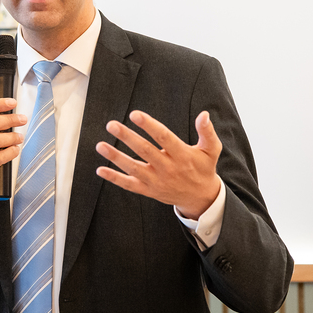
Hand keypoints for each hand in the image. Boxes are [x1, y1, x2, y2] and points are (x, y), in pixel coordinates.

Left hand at [95, 110, 221, 218]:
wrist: (200, 197)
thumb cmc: (203, 168)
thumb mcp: (211, 150)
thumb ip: (207, 132)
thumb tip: (204, 114)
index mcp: (182, 155)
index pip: (164, 137)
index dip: (149, 125)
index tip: (135, 114)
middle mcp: (168, 168)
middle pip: (145, 151)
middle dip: (127, 137)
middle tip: (112, 125)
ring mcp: (157, 181)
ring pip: (133, 168)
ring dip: (115, 157)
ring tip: (100, 145)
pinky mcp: (149, 190)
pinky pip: (129, 185)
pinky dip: (114, 178)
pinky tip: (100, 169)